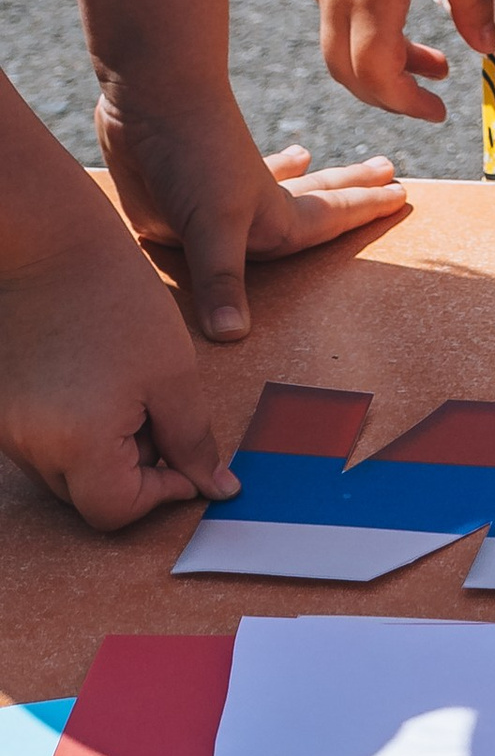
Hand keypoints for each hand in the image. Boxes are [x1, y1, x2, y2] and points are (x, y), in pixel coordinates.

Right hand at [0, 171, 237, 527]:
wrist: (50, 242)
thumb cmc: (119, 299)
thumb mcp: (173, 374)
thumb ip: (193, 441)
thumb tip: (213, 489)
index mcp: (75, 445)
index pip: (117, 513)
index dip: (160, 493)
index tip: (185, 456)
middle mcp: (30, 448)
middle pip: (89, 497)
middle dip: (135, 472)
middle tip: (161, 415)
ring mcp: (9, 429)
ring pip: (67, 471)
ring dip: (106, 450)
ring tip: (130, 389)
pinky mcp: (2, 407)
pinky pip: (45, 441)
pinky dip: (77, 429)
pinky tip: (99, 380)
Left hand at [95, 93, 406, 344]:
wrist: (149, 95)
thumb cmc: (195, 154)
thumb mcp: (213, 223)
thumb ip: (223, 279)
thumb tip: (234, 336)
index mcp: (273, 216)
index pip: (331, 217)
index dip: (366, 210)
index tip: (402, 194)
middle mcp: (251, 207)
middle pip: (313, 196)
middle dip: (348, 188)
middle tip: (388, 169)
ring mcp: (213, 201)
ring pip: (268, 188)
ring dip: (294, 177)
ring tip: (309, 157)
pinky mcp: (172, 201)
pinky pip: (207, 205)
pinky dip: (223, 190)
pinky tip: (224, 172)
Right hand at [305, 0, 494, 123]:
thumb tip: (487, 49)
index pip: (376, 74)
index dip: (406, 102)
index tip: (439, 111)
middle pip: (346, 70)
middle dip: (388, 93)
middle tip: (431, 97)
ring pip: (338, 41)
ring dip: (381, 61)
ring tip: (434, 60)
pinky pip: (333, 10)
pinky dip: (366, 29)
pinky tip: (403, 12)